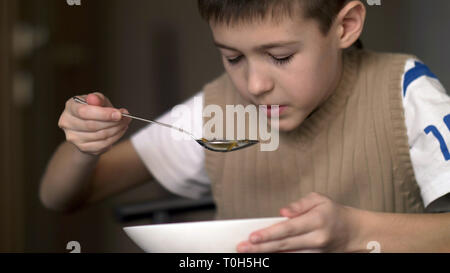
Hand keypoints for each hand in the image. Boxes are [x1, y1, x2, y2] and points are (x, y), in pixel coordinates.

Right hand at [58, 92, 130, 155]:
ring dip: (116, 130)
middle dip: (113, 122)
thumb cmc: (95, 109)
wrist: (90, 126)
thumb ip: (98, 99)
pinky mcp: (83, 148)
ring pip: (99, 136)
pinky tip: (120, 131)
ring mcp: (74, 137)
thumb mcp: (98, 100)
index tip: (119, 114)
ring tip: (124, 124)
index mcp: (70, 107)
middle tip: (126, 118)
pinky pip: (102, 145)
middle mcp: (67, 123)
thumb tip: (96, 100)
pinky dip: (114, 138)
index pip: (84, 112)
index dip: (103, 114)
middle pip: (92, 125)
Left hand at [236, 192, 362, 252]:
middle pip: (284, 245)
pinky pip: (294, 259)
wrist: (354, 232)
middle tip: (242, 247)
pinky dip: (279, 258)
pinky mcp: (314, 258)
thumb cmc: (333, 213)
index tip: (253, 236)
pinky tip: (265, 256)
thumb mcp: (319, 199)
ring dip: (267, 255)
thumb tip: (283, 212)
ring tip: (249, 253)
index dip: (269, 234)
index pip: (288, 229)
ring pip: (287, 255)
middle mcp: (316, 239)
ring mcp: (315, 252)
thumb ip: (299, 204)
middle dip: (261, 247)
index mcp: (316, 221)